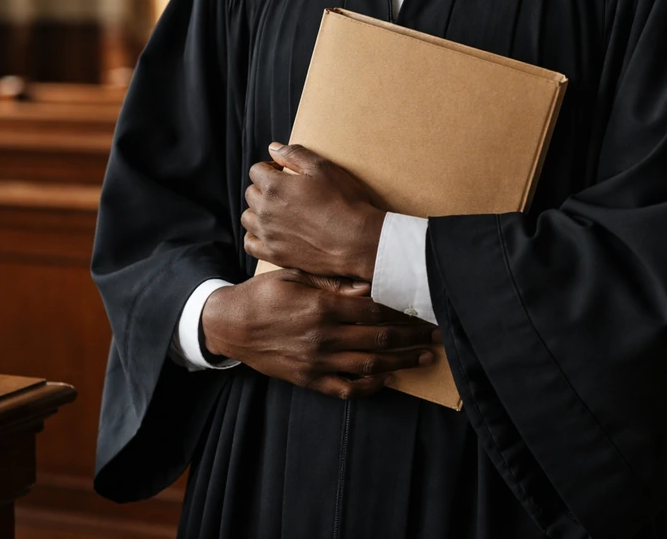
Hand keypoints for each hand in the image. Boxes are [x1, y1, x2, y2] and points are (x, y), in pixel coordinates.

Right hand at [202, 269, 439, 399]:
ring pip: (369, 366)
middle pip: (379, 340)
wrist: (230, 325)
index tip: (424, 309)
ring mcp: (317, 362)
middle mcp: (324, 337)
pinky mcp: (309, 379)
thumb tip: (370, 284)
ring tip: (423, 357)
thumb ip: (334, 283)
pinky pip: (346, 389)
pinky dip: (370, 387)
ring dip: (401, 362)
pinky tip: (387, 379)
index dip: (403, 311)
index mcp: (322, 307)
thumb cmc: (264, 295)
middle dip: (412, 337)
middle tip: (436, 334)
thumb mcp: (296, 277)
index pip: (375, 311)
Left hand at [242, 143, 385, 279]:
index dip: (270, 168)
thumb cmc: (343, 202)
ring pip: (248, 218)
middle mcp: (266, 210)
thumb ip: (294, 154)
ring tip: (277, 212)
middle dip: (264, 188)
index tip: (284, 172)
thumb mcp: (323, 168)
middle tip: (285, 192)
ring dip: (258, 211)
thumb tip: (273, 148)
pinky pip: (250, 244)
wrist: (356, 240)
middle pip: (251, 193)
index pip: (256, 171)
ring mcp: (268, 234)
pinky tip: (269, 233)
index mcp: (275, 186)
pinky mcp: (274, 254)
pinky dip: (255, 237)